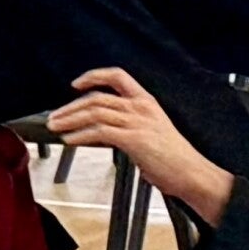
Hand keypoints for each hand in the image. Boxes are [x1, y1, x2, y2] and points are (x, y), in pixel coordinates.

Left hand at [47, 69, 232, 223]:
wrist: (192, 174)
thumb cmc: (175, 160)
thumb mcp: (151, 134)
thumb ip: (127, 128)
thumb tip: (102, 133)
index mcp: (147, 102)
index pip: (118, 76)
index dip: (94, 76)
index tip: (77, 84)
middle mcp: (141, 108)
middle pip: (97, 98)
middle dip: (71, 107)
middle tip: (56, 116)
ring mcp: (137, 122)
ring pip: (94, 113)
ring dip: (70, 120)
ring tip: (57, 127)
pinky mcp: (133, 139)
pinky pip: (99, 132)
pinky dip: (81, 135)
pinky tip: (71, 140)